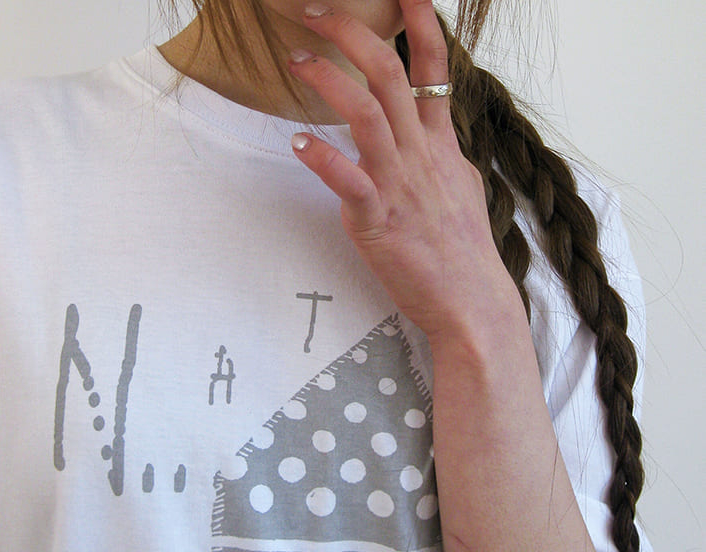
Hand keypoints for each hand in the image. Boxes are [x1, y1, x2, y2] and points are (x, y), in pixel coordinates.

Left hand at [289, 5, 497, 354]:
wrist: (473, 305)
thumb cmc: (464, 253)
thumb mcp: (462, 188)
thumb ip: (443, 155)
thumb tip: (433, 138)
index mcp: (440, 141)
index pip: (433, 65)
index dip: (418, 20)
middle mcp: (419, 152)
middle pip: (388, 71)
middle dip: (350, 32)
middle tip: (316, 13)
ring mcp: (399, 184)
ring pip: (365, 113)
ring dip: (326, 80)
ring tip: (296, 61)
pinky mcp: (379, 221)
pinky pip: (348, 181)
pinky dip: (321, 158)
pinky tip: (297, 142)